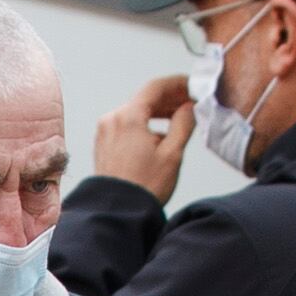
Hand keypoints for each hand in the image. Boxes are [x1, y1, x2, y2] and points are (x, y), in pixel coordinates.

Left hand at [91, 70, 192, 198]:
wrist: (117, 212)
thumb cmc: (143, 187)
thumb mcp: (172, 153)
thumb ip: (184, 123)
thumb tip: (189, 107)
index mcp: (128, 117)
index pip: (156, 87)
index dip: (178, 83)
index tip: (192, 86)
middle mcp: (112, 120)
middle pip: (145, 98)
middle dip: (170, 99)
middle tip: (191, 102)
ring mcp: (105, 132)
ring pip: (136, 111)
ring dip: (158, 112)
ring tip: (179, 118)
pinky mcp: (103, 144)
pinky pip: (127, 125)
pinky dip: (144, 124)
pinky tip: (160, 134)